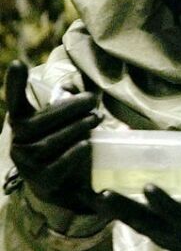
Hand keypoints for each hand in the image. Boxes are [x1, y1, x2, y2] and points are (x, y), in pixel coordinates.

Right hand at [4, 60, 102, 212]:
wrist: (66, 187)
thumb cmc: (66, 145)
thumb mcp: (64, 123)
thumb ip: (68, 105)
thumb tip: (82, 87)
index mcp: (23, 122)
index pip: (15, 102)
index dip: (14, 84)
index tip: (17, 63)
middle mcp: (18, 142)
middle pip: (41, 122)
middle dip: (70, 109)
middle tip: (93, 101)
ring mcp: (26, 163)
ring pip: (51, 142)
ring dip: (77, 128)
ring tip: (95, 119)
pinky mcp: (41, 179)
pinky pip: (60, 162)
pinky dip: (76, 151)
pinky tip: (86, 145)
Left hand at [95, 153, 180, 250]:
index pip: (176, 213)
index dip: (162, 202)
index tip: (148, 186)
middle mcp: (173, 232)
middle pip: (144, 222)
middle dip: (123, 208)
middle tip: (104, 194)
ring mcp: (160, 235)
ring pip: (134, 224)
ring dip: (114, 210)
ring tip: (96, 194)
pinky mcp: (153, 234)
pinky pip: (132, 223)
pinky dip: (116, 212)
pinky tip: (101, 198)